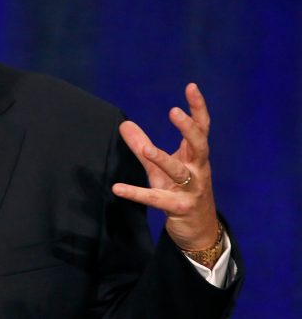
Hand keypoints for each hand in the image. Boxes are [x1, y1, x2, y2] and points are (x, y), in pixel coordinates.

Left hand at [111, 83, 219, 250]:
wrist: (200, 232)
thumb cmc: (181, 193)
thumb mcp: (160, 168)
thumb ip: (142, 145)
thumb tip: (123, 124)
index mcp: (195, 157)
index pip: (201, 129)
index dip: (198, 108)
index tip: (191, 86)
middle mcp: (198, 170)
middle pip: (199, 145)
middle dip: (188, 128)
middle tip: (175, 111)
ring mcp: (191, 190)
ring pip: (179, 171)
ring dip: (162, 159)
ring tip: (145, 149)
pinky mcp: (179, 208)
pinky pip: (157, 199)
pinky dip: (137, 193)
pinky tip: (118, 188)